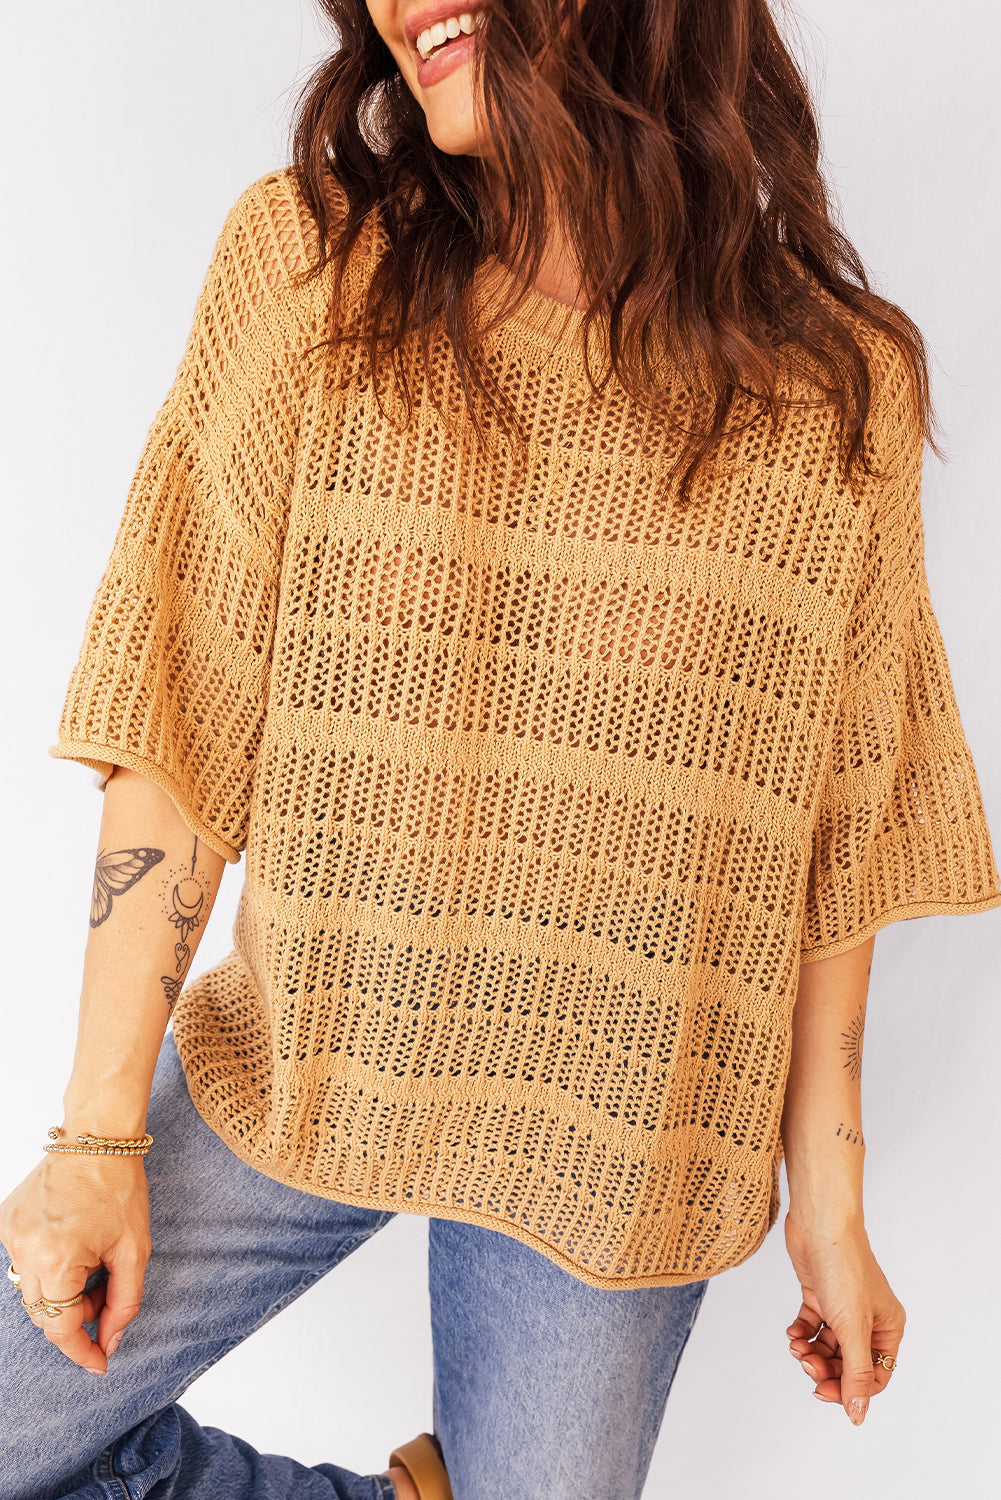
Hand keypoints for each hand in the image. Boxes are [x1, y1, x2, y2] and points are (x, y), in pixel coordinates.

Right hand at [0, 1150, 150, 1373]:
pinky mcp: (5, 1221)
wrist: (96, 1137)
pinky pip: (24, 1261)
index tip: (99, 1362)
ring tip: (94, 1263)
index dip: (81, 1350)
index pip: (60, 1328)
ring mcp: (10, 1235)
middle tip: (106, 1295)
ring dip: (63, 1291)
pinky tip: (73, 1243)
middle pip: (44, 1313)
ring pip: (33, 1289)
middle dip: (77, 1314)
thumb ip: (124, 1303)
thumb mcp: (135, 1251)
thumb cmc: (120, 1189)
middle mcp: (25, 1250)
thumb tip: (109, 1340)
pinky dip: (49, 1265)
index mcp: (57, 1259)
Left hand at [783, 1210, 904, 1424]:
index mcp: (888, 1329)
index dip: (849, 1390)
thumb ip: (855, 1374)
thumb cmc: (844, 1268)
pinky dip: (801, 1333)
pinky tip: (793, 1331)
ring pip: (827, 1347)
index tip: (823, 1391)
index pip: (874, 1377)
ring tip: (797, 1344)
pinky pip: (812, 1326)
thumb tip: (858, 1414)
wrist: (819, 1225)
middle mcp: (868, 1320)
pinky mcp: (820, 1295)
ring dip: (810, 1352)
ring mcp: (843, 1307)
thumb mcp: (853, 1329)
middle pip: (847, 1364)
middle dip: (825, 1368)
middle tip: (806, 1364)